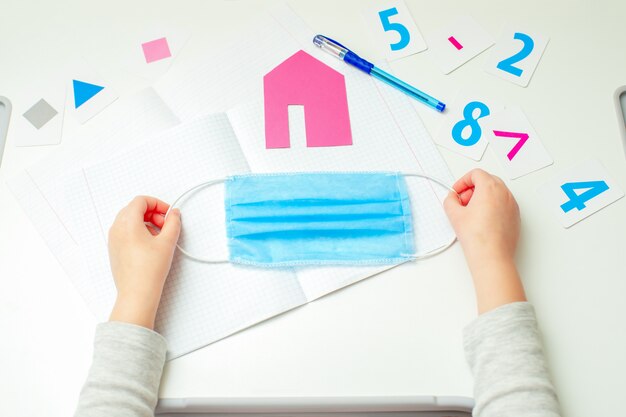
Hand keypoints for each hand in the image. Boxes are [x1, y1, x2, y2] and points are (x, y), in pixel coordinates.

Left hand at [108, 196, 180, 328]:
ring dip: (145, 222)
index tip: (168, 213)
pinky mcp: (114, 249)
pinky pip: (125, 231)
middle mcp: (117, 228)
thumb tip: (174, 214)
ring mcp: (113, 239)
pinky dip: (138, 231)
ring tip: (159, 237)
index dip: (157, 203)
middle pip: (134, 208)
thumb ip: (173, 223)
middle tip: (165, 225)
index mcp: (127, 222)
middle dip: (152, 213)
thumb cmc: (149, 270)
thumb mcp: (167, 242)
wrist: (137, 293)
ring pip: (129, 220)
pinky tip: (150, 245)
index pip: (141, 200)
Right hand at [444, 169, 525, 313]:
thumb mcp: (454, 214)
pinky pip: (504, 204)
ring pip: (497, 192)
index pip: (476, 174)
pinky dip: (493, 206)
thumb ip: (450, 200)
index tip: (457, 191)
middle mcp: (504, 193)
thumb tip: (452, 198)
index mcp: (490, 187)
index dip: (463, 181)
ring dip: (483, 196)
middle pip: (488, 180)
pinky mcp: (516, 216)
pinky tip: (483, 220)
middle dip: (473, 188)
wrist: (491, 255)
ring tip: (472, 212)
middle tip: (463, 201)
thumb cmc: (477, 236)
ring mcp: (512, 205)